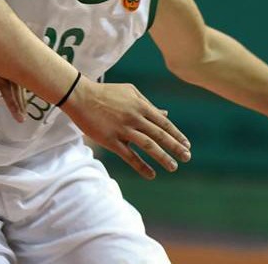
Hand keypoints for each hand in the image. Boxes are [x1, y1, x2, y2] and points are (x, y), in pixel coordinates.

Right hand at [0, 68, 26, 122]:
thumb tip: (2, 89)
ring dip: (10, 100)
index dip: (21, 98)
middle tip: (22, 119)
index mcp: (1, 62)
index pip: (16, 81)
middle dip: (19, 103)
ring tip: (16, 113)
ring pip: (2, 83)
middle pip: (13, 84)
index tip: (24, 112)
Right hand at [62, 78, 191, 179]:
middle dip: (175, 147)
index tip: (187, 145)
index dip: (177, 135)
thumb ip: (148, 104)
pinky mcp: (110, 140)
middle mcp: (134, 117)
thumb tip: (166, 114)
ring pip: (147, 146)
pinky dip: (141, 166)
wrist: (80, 96)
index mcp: (140, 105)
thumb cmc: (106, 93)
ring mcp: (122, 129)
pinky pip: (129, 156)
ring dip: (162, 157)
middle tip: (187, 157)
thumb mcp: (130, 92)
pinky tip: (151, 174)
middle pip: (159, 135)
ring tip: (173, 167)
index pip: (164, 123)